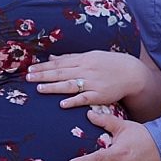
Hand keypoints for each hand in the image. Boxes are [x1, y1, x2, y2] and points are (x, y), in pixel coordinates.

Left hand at [26, 52, 144, 109]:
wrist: (131, 73)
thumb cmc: (109, 64)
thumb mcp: (90, 56)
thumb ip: (70, 58)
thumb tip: (52, 58)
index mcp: (82, 60)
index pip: (59, 63)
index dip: (44, 66)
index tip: (30, 68)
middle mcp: (85, 70)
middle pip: (61, 73)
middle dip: (43, 75)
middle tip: (28, 77)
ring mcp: (92, 83)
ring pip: (69, 85)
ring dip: (54, 87)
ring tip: (39, 89)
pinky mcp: (99, 95)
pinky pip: (84, 99)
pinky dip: (73, 101)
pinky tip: (62, 104)